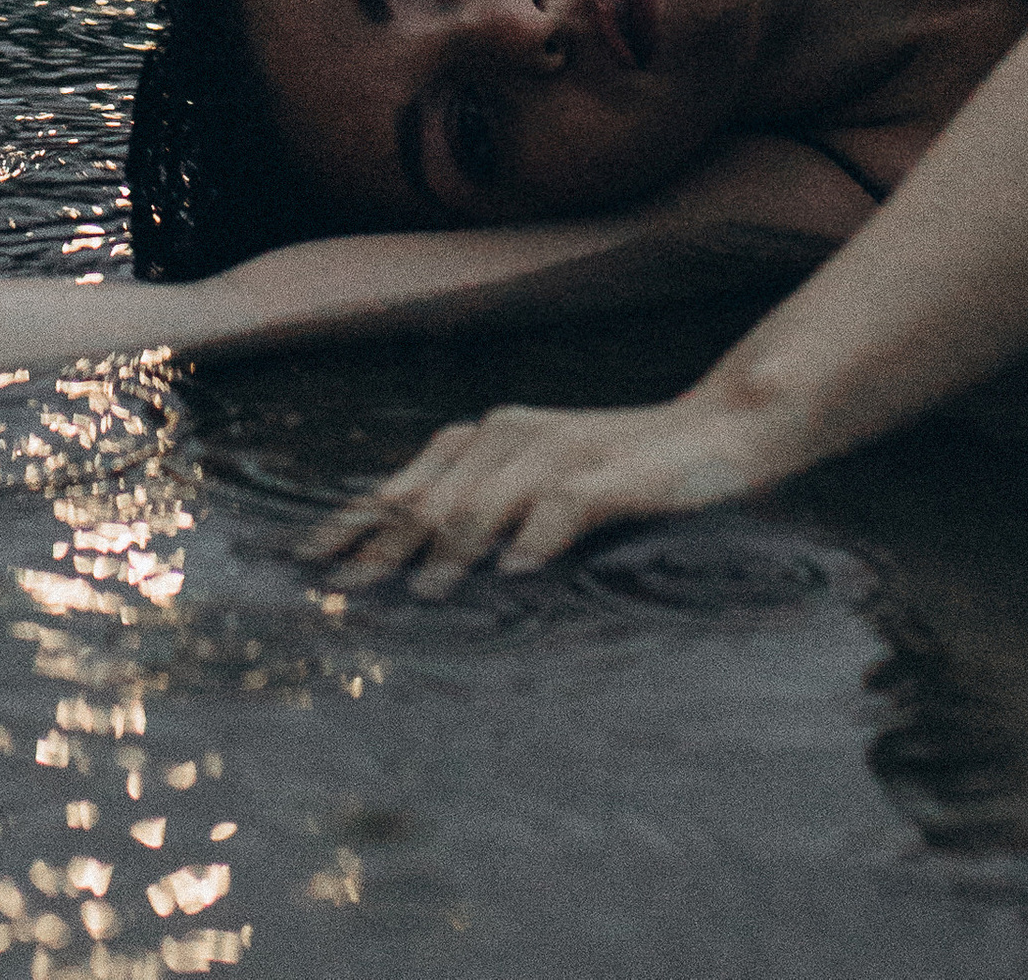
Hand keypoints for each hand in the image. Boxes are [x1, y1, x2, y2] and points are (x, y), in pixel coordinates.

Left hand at [300, 396, 773, 597]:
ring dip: (453, 547)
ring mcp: (562, 449)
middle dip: (385, 545)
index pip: (406, 481)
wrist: (719, 433)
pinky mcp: (611, 472)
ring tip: (424, 593)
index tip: (308, 563)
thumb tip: (412, 563)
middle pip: (434, 495)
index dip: (355, 522)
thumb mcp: (540, 482)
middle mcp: (514, 433)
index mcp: (488, 436)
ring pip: (490, 498)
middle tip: (347, 593)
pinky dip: (536, 535)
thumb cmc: (619, 468)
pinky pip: (565, 503)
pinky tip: (516, 571)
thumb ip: (482, 509)